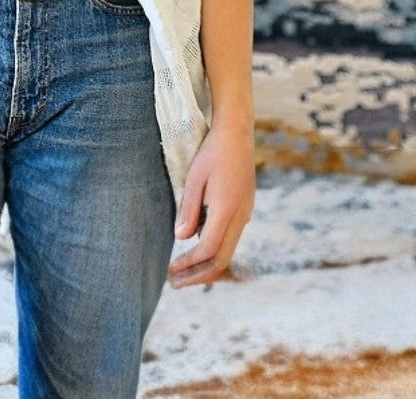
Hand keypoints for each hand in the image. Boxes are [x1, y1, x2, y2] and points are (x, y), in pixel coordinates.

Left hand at [167, 118, 254, 287]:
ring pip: (227, 251)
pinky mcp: (243, 209)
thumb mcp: (195, 177)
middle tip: (174, 283)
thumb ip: (189, 209)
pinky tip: (193, 246)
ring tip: (180, 269)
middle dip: (198, 276)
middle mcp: (240, 217)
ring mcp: (245, 214)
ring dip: (204, 264)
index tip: (170, 271)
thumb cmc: (213, 151)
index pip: (208, 251)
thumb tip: (181, 238)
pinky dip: (212, 250)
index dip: (189, 265)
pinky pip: (229, 237)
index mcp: (227, 211)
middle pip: (222, 260)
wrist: (237, 133)